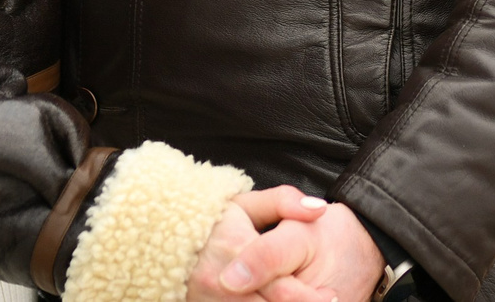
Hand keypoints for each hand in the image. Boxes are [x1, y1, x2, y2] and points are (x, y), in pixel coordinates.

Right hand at [185, 187, 333, 301]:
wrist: (162, 239)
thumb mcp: (244, 205)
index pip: (278, 281)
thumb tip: (320, 209)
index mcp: (234, 247)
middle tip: (328, 301)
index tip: (333, 296)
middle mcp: (221, 281)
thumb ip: (284, 202)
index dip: (310, 296)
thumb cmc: (212, 222)